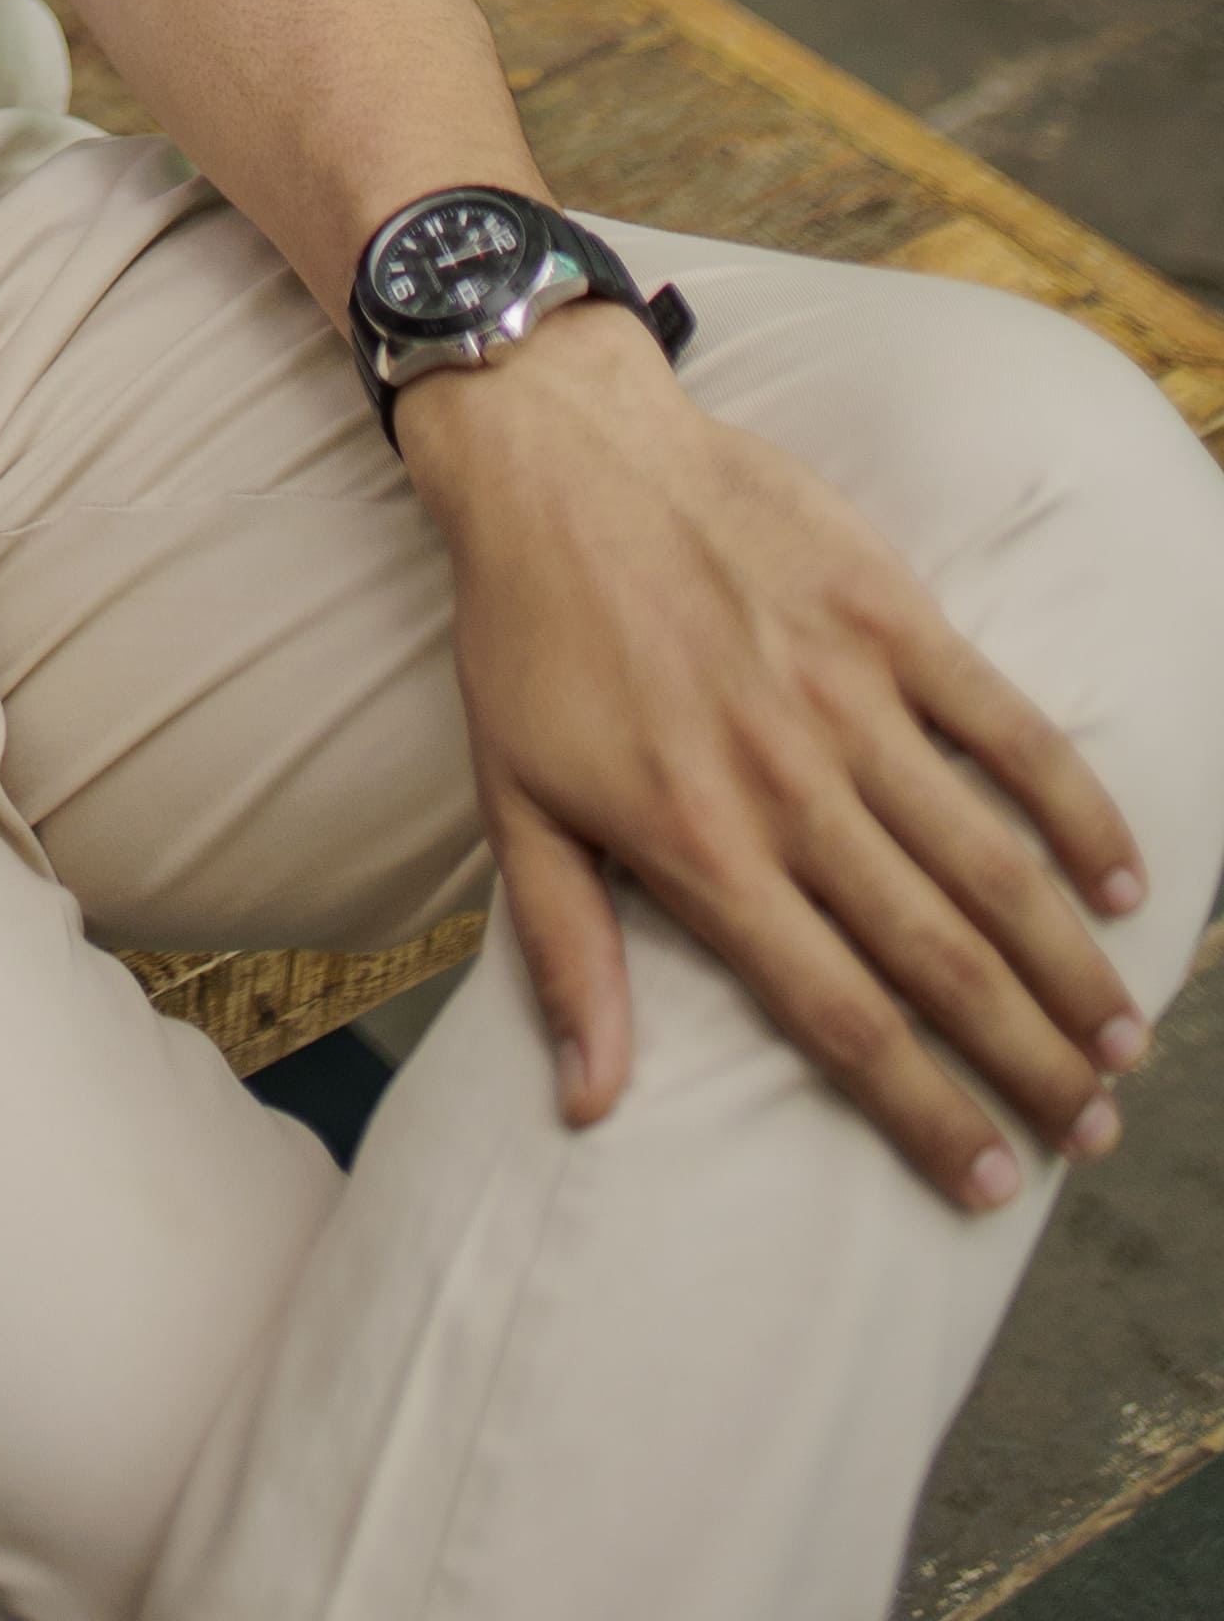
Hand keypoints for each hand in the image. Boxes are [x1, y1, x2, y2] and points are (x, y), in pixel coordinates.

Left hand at [401, 307, 1152, 1210]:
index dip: (925, 1115)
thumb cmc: (526, 633)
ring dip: (1067, 963)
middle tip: (1090, 1137)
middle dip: (1026, 1063)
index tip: (990, 1185)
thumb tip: (587, 1104)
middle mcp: (786, 788)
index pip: (840, 1019)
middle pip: (937, 959)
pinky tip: (1125, 883)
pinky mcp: (887, 614)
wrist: (555, 452)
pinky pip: (1005, 726)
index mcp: (700, 847)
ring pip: (987, 861)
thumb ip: (564, 955)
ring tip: (1121, 1045)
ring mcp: (846, 697)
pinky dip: (1074, 808)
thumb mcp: (512, 800)